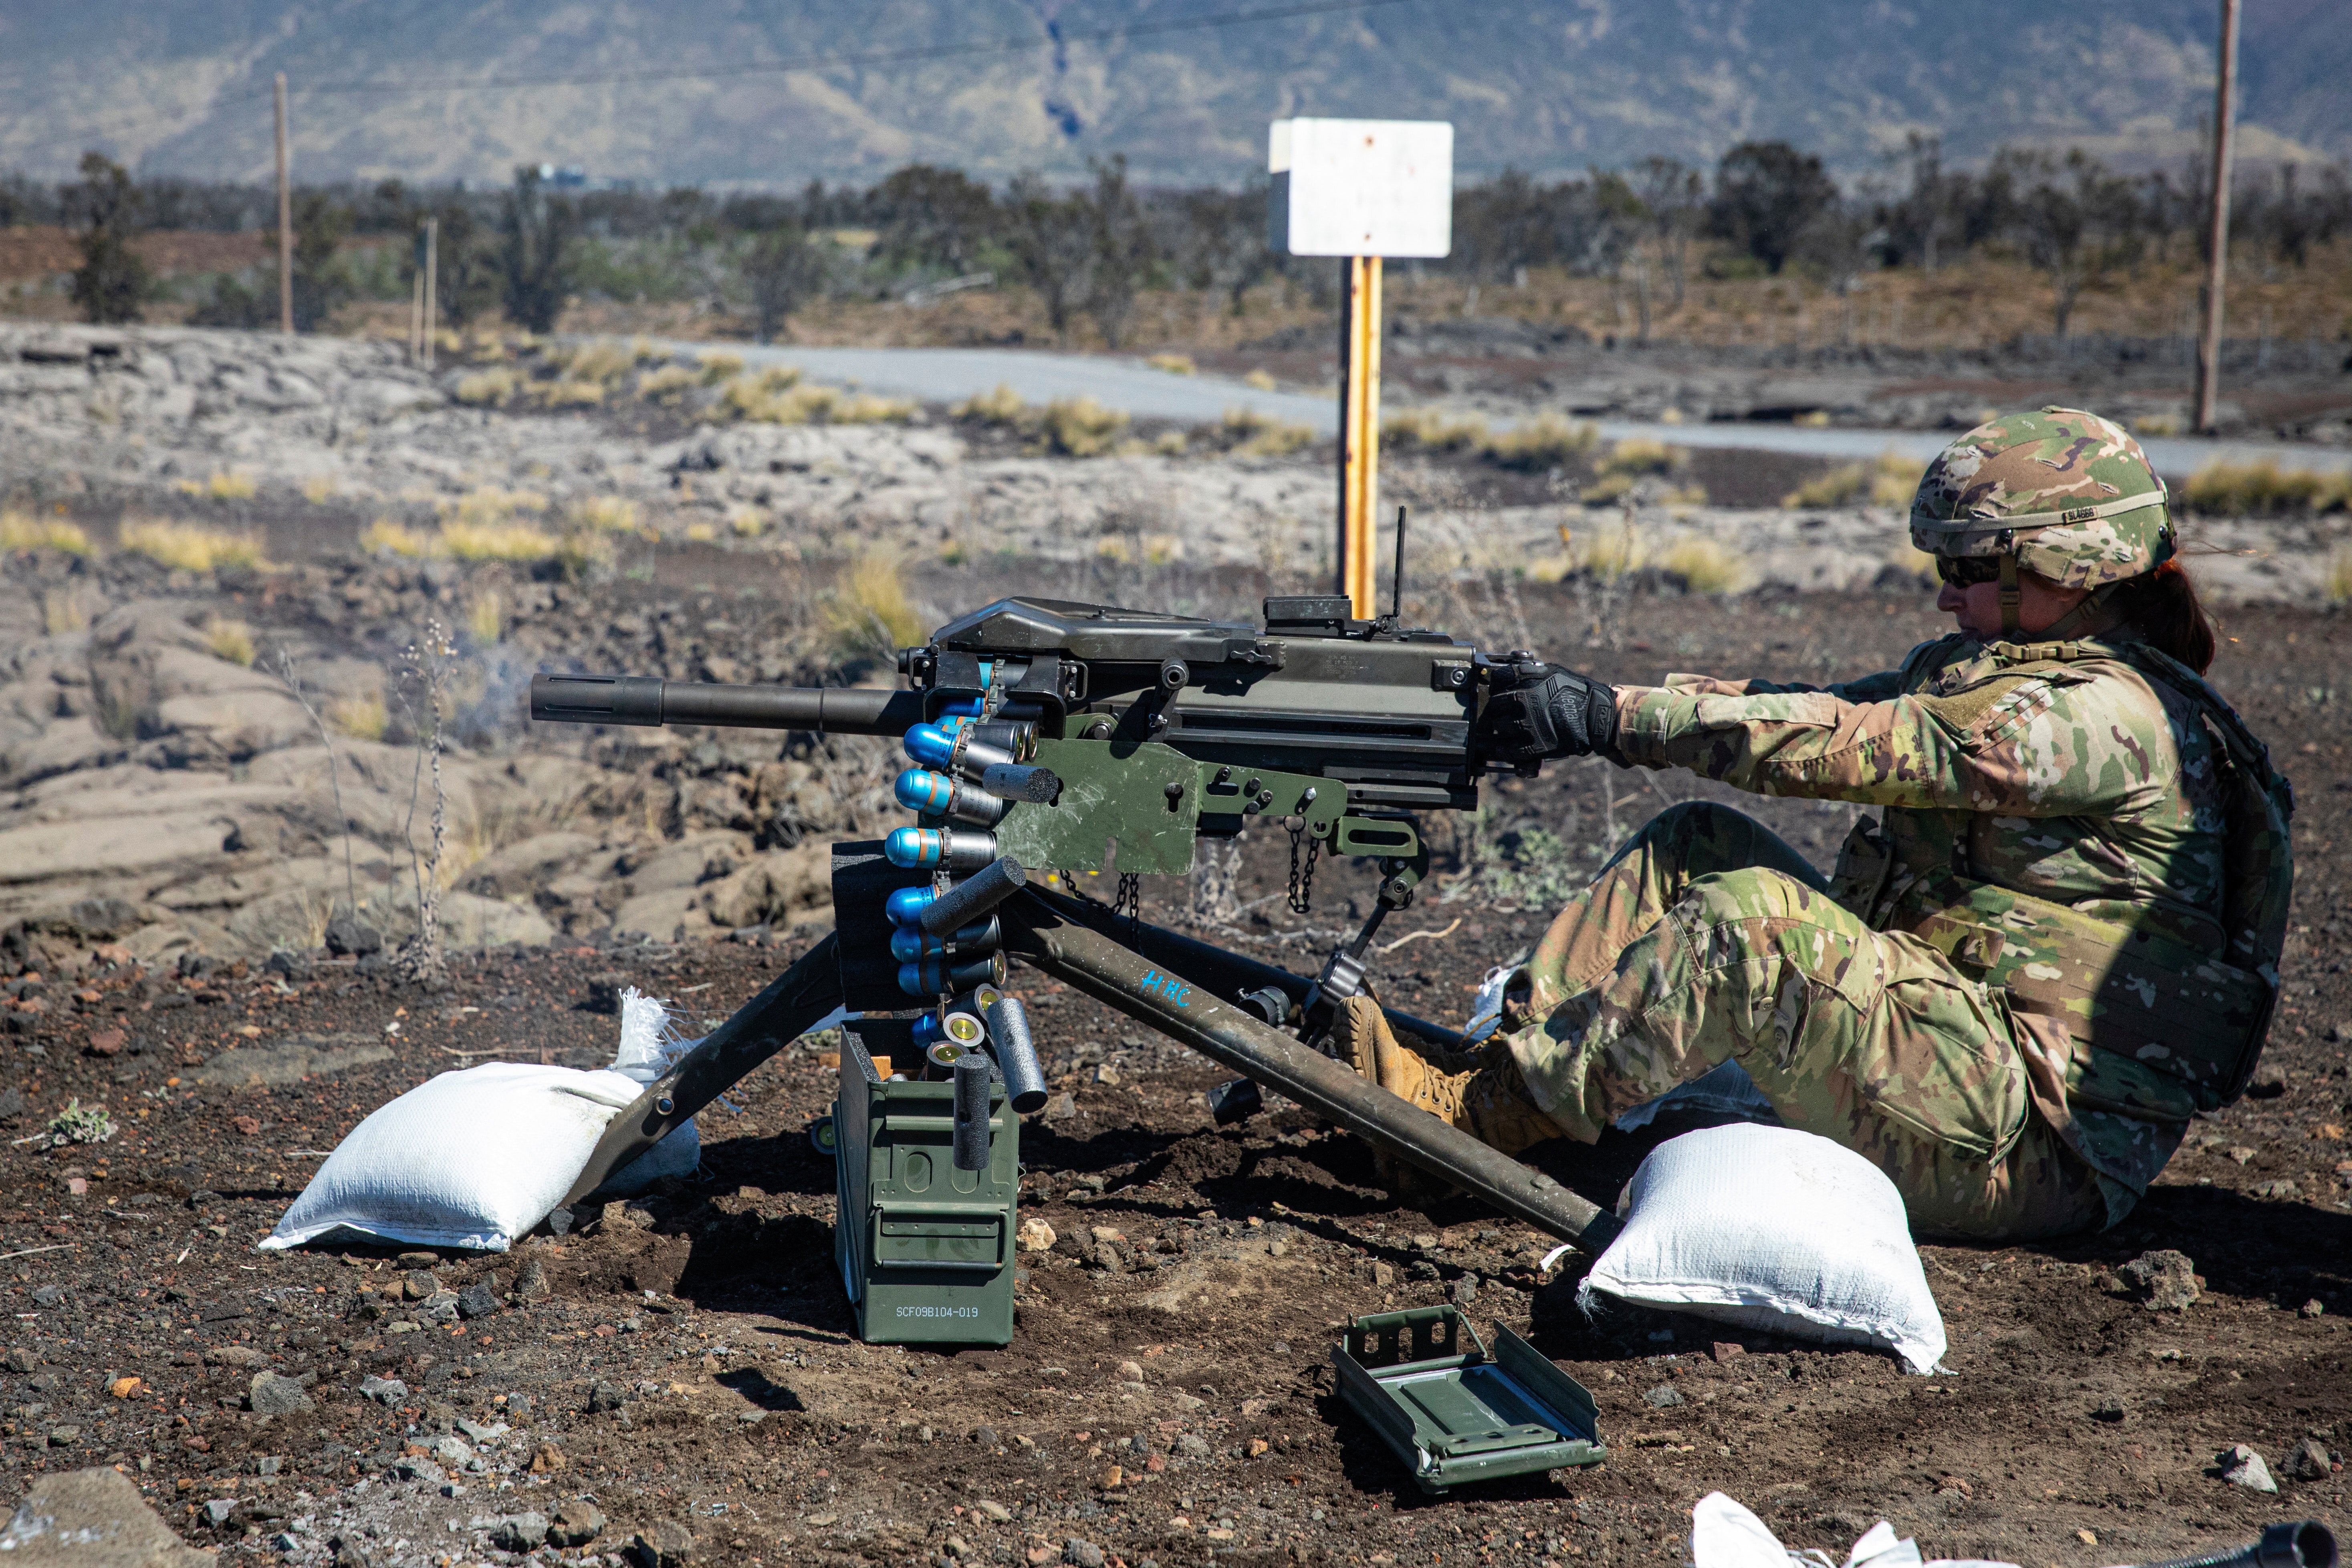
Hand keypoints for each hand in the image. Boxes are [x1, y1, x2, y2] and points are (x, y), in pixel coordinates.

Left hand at [1473, 657, 1615, 764]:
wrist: (1594, 716)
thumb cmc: (1574, 691)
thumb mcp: (1552, 672)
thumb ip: (1530, 670)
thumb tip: (1511, 666)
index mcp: (1528, 679)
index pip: (1499, 678)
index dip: (1497, 684)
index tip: (1499, 689)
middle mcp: (1524, 699)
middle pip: (1495, 704)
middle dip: (1497, 708)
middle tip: (1501, 711)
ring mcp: (1528, 723)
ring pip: (1500, 726)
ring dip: (1501, 727)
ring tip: (1505, 728)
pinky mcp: (1535, 744)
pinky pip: (1510, 750)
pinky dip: (1505, 750)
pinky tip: (1504, 748)